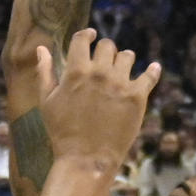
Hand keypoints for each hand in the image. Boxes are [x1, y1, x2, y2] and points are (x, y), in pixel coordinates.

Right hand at [37, 28, 159, 172]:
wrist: (86, 160)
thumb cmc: (62, 132)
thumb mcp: (47, 101)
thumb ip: (45, 72)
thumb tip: (42, 48)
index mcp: (76, 71)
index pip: (83, 39)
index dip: (87, 35)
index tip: (91, 35)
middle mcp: (100, 72)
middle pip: (107, 46)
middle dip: (104, 51)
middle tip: (105, 62)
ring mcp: (120, 84)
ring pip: (128, 56)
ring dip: (123, 60)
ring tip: (121, 71)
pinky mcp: (137, 97)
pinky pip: (149, 75)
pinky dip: (152, 71)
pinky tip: (153, 69)